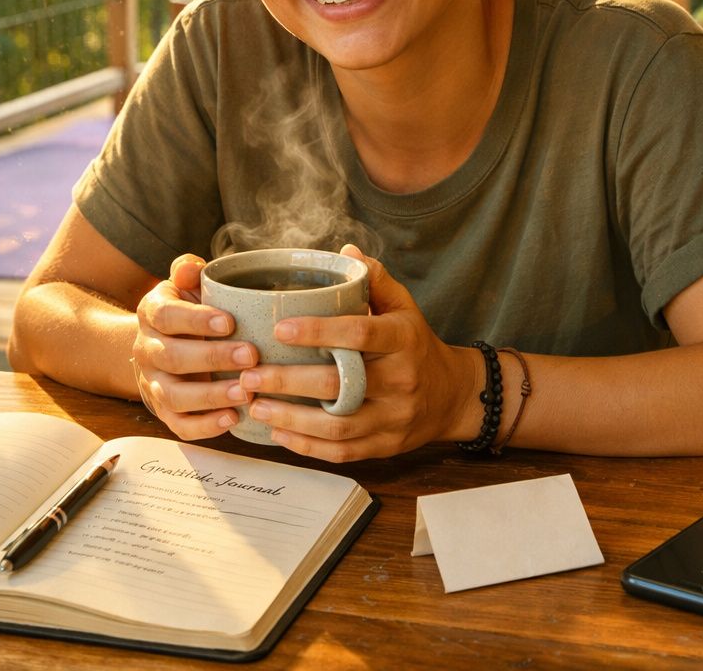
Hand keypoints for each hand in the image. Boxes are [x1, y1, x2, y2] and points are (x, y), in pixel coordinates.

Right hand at [131, 253, 256, 439]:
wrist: (159, 345)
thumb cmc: (186, 311)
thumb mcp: (184, 286)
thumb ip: (188, 272)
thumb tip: (191, 268)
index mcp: (152, 313)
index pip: (167, 316)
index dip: (197, 320)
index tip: (230, 322)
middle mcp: (147, 349)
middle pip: (172, 358)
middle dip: (213, 357)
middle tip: (250, 355)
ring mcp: (153, 383)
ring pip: (174, 395)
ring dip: (211, 396)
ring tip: (245, 391)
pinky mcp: (164, 411)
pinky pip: (179, 424)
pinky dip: (205, 426)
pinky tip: (233, 418)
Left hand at [236, 244, 476, 460]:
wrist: (453, 396)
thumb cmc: (416, 344)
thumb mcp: (404, 306)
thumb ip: (375, 278)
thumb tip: (345, 251)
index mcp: (403, 340)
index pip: (359, 334)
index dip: (318, 332)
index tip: (279, 329)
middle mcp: (401, 381)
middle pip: (339, 385)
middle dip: (288, 382)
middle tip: (249, 373)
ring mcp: (394, 418)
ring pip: (336, 426)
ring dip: (290, 419)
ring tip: (255, 405)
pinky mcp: (386, 446)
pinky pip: (341, 452)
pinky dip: (306, 446)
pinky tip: (278, 433)